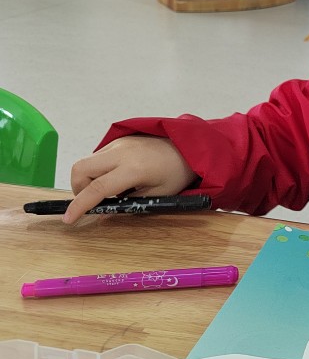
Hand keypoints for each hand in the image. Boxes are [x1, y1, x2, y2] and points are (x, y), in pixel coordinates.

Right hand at [64, 136, 197, 223]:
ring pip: (87, 162)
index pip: (97, 188)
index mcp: (134, 169)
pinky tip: (117, 177)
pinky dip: (98, 170)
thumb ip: (128, 205)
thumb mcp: (156, 195)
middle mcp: (121, 153)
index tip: (69, 218)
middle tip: (92, 201)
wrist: (190, 147)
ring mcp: (118, 143)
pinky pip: (98, 156)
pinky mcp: (118, 140)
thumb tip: (102, 214)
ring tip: (111, 190)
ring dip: (88, 179)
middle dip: (78, 188)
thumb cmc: (177, 172)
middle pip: (80, 169)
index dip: (80, 205)